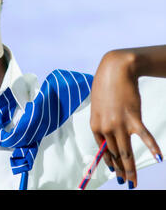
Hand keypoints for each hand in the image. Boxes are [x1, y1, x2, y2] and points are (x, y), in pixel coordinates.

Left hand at [90, 50, 161, 188]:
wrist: (115, 71)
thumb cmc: (105, 88)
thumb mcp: (97, 107)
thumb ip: (102, 122)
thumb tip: (108, 134)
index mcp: (95, 125)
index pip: (102, 149)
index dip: (108, 161)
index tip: (113, 171)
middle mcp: (106, 127)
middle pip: (114, 154)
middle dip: (120, 170)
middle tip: (125, 183)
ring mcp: (120, 124)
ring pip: (126, 152)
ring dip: (131, 168)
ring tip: (134, 182)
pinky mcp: (134, 118)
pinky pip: (144, 136)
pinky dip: (153, 147)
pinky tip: (159, 158)